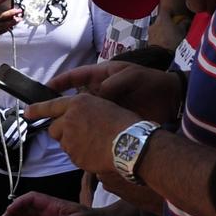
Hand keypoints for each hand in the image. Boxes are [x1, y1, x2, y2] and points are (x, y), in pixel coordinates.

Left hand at [21, 92, 134, 177]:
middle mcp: (69, 119)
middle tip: (80, 134)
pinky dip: (81, 155)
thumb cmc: (124, 123)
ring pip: (64, 143)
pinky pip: (73, 156)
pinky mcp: (74, 155)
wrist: (132, 144)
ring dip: (73, 144)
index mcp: (78, 103)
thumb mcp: (104, 105)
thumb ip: (84, 109)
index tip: (26, 112)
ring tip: (94, 143)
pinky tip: (96, 152)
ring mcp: (70, 139)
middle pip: (54, 129)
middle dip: (62, 133)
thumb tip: (75, 116)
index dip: (37, 110)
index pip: (50, 106)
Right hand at [50, 63, 181, 121]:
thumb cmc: (151, 82)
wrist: (171, 100)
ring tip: (60, 130)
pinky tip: (79, 139)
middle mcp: (99, 93)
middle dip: (59, 106)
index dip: (59, 83)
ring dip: (72, 122)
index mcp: (101, 77)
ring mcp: (105, 108)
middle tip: (45, 114)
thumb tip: (93, 99)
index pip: (75, 77)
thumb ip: (111, 85)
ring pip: (82, 115)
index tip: (44, 89)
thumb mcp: (130, 76)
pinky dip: (87, 132)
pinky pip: (95, 127)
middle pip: (74, 99)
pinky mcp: (111, 121)